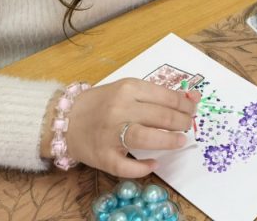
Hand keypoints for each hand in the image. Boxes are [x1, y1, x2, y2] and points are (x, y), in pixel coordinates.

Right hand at [55, 79, 200, 177]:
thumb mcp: (126, 90)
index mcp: (127, 88)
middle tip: (188, 125)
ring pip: (146, 137)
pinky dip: (143, 167)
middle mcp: (119, 109)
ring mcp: (110, 134)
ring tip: (180, 141)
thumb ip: (155, 95)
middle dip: (181, 122)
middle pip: (160, 116)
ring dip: (168, 140)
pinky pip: (127, 166)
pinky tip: (154, 163)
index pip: (165, 97)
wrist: (65, 119)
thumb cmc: (101, 103)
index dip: (184, 104)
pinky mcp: (103, 157)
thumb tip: (191, 98)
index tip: (192, 109)